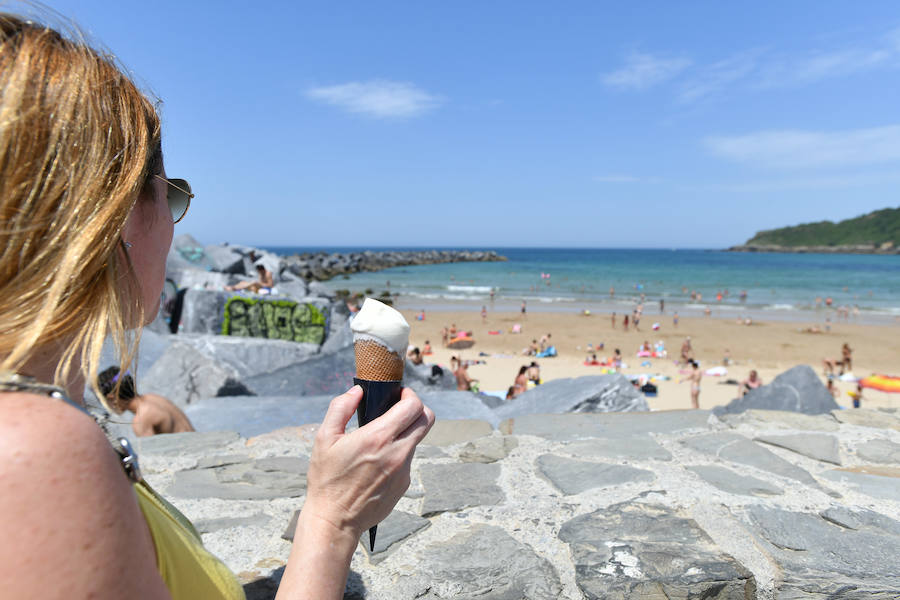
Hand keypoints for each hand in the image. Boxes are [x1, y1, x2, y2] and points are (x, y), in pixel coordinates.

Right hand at [303, 385, 434, 538]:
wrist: (335, 520)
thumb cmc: (326, 479)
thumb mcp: (324, 439)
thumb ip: (340, 408)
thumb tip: (357, 391)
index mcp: (378, 437)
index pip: (414, 406)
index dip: (410, 395)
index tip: (398, 395)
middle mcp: (397, 453)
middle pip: (427, 420)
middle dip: (416, 409)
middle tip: (398, 410)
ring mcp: (404, 470)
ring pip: (416, 441)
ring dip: (404, 434)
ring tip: (378, 441)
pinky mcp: (404, 485)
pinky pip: (407, 461)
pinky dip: (397, 455)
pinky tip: (376, 464)